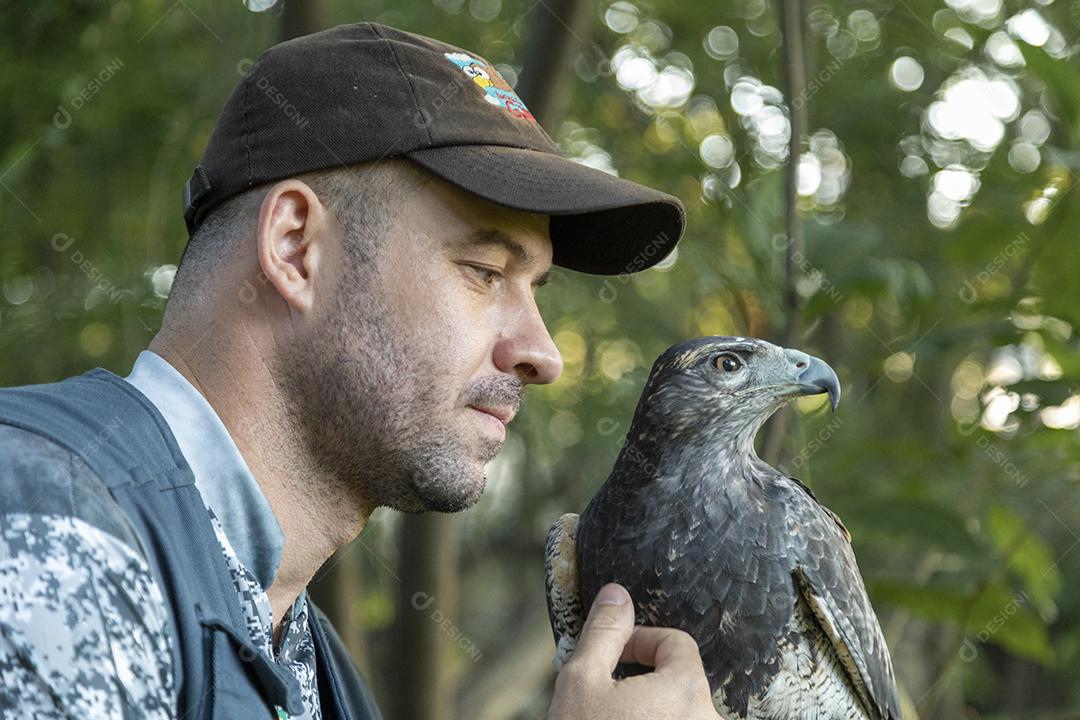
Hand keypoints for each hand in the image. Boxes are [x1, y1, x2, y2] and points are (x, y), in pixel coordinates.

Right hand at [547, 583, 723, 719]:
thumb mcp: (580, 681)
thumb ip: (603, 633)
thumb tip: (617, 595)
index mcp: (686, 690)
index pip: (676, 643)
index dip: (639, 642)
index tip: (612, 658)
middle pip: (680, 682)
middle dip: (643, 682)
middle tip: (604, 700)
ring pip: (679, 715)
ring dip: (650, 713)